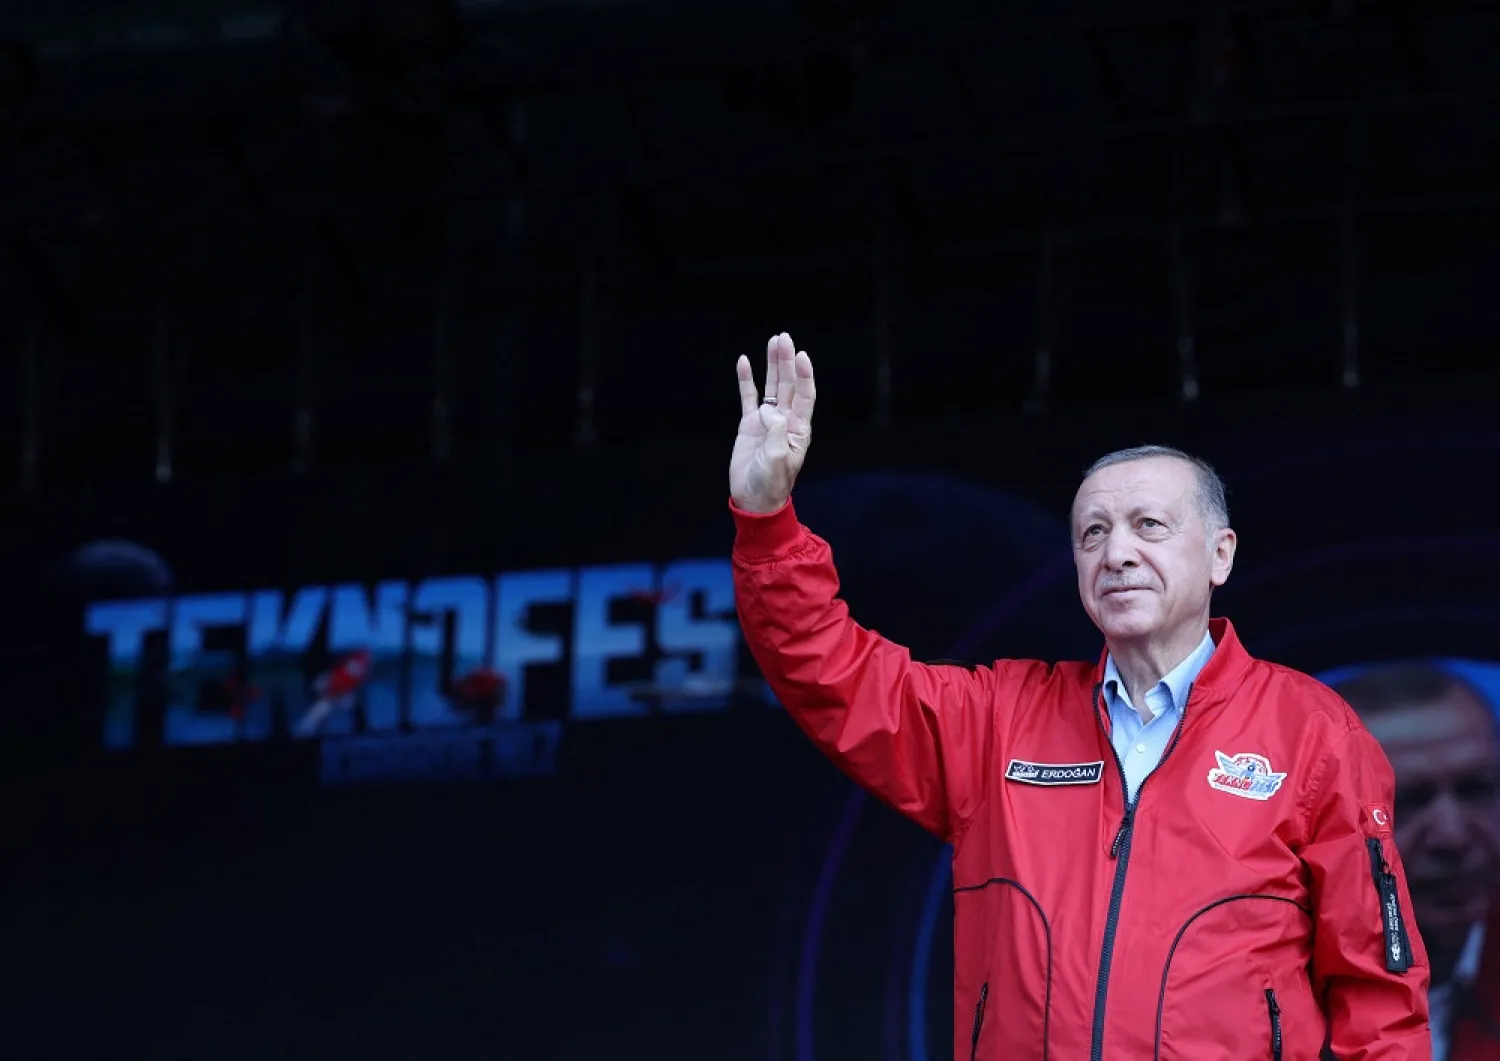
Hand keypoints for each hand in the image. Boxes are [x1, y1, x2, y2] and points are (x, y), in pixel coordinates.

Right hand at [730, 332, 816, 513]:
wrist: (753, 499)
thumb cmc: (770, 484)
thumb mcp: (776, 460)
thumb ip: (776, 433)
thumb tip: (768, 410)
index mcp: (798, 429)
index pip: (804, 395)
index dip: (803, 375)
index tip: (801, 356)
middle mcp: (785, 420)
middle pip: (787, 384)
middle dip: (786, 361)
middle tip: (783, 338)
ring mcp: (767, 421)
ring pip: (771, 386)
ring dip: (772, 364)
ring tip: (773, 341)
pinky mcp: (749, 425)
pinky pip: (748, 397)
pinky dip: (746, 380)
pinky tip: (743, 361)